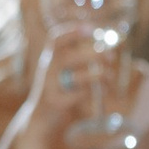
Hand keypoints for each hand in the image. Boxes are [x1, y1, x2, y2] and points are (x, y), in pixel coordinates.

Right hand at [0, 30, 132, 148]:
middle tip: (110, 56)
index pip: (55, 39)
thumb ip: (78, 60)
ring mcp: (48, 87)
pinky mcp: (55, 103)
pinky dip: (90, 93)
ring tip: (109, 77)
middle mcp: (46, 70)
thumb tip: (107, 51)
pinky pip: (78, 95)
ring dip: (97, 76)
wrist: (39, 119)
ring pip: (76, 77)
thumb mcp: (63, 72)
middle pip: (67, 57)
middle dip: (92, 54)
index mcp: (48, 59)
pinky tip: (97, 93)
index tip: (90, 30)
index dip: (72, 32)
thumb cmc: (57, 92)